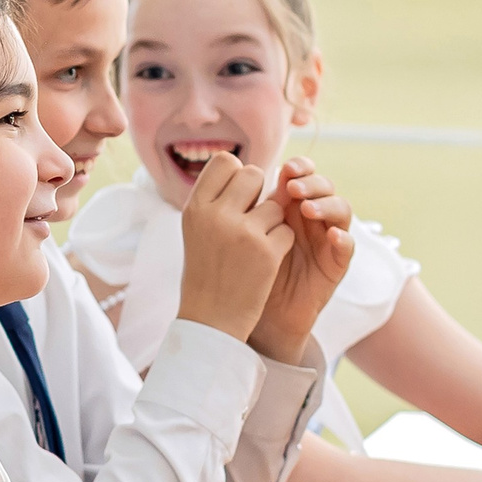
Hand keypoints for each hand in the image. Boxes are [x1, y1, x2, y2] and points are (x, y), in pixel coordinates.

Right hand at [173, 153, 291, 343]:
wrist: (210, 321)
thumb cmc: (205, 273)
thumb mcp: (197, 230)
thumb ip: (215, 200)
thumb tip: (243, 169)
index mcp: (194, 207)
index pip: (225, 160)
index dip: (238, 173)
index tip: (237, 194)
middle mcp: (216, 214)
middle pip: (254, 173)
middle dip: (260, 193)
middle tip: (252, 217)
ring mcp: (242, 231)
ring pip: (275, 204)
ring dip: (272, 222)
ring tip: (254, 246)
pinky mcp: (266, 251)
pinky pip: (287, 230)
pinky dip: (281, 244)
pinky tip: (264, 262)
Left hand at [248, 158, 353, 362]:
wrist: (260, 314)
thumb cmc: (248, 270)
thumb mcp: (246, 235)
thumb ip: (251, 209)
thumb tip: (241, 175)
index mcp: (291, 205)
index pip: (303, 175)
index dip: (300, 168)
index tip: (285, 169)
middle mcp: (312, 217)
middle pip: (324, 187)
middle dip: (312, 183)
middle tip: (294, 189)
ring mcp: (327, 239)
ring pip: (341, 210)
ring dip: (327, 205)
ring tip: (307, 210)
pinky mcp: (336, 264)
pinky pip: (348, 246)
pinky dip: (343, 238)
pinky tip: (332, 235)